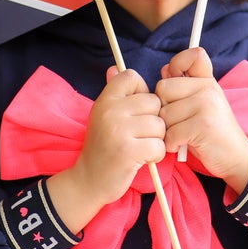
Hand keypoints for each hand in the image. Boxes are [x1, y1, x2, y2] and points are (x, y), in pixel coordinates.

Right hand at [47, 68, 165, 232]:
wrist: (88, 180)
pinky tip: (143, 159)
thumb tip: (114, 67)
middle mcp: (110, 110)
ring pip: (159, 125)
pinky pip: (159, 145)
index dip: (141, 92)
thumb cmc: (102, 146)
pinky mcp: (129, 151)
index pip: (132, 77)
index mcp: (105, 99)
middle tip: (139, 134)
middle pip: (154, 101)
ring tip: (140, 146)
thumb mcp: (103, 115)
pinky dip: (156, 155)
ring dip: (156, 139)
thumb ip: (114, 92)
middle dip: (153, 120)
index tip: (135, 110)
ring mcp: (119, 130)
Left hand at [156, 48, 247, 194]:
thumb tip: (165, 70)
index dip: (177, 64)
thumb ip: (182, 86)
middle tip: (177, 121)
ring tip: (182, 136)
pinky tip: (182, 146)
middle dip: (163, 108)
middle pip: (163, 88)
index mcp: (208, 81)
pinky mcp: (203, 125)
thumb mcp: (200, 104)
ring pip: (164, 113)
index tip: (176, 82)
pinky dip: (171, 144)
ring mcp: (207, 105)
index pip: (194, 55)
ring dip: (167, 130)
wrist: (237, 158)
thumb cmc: (211, 132)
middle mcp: (209, 88)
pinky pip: (171, 133)